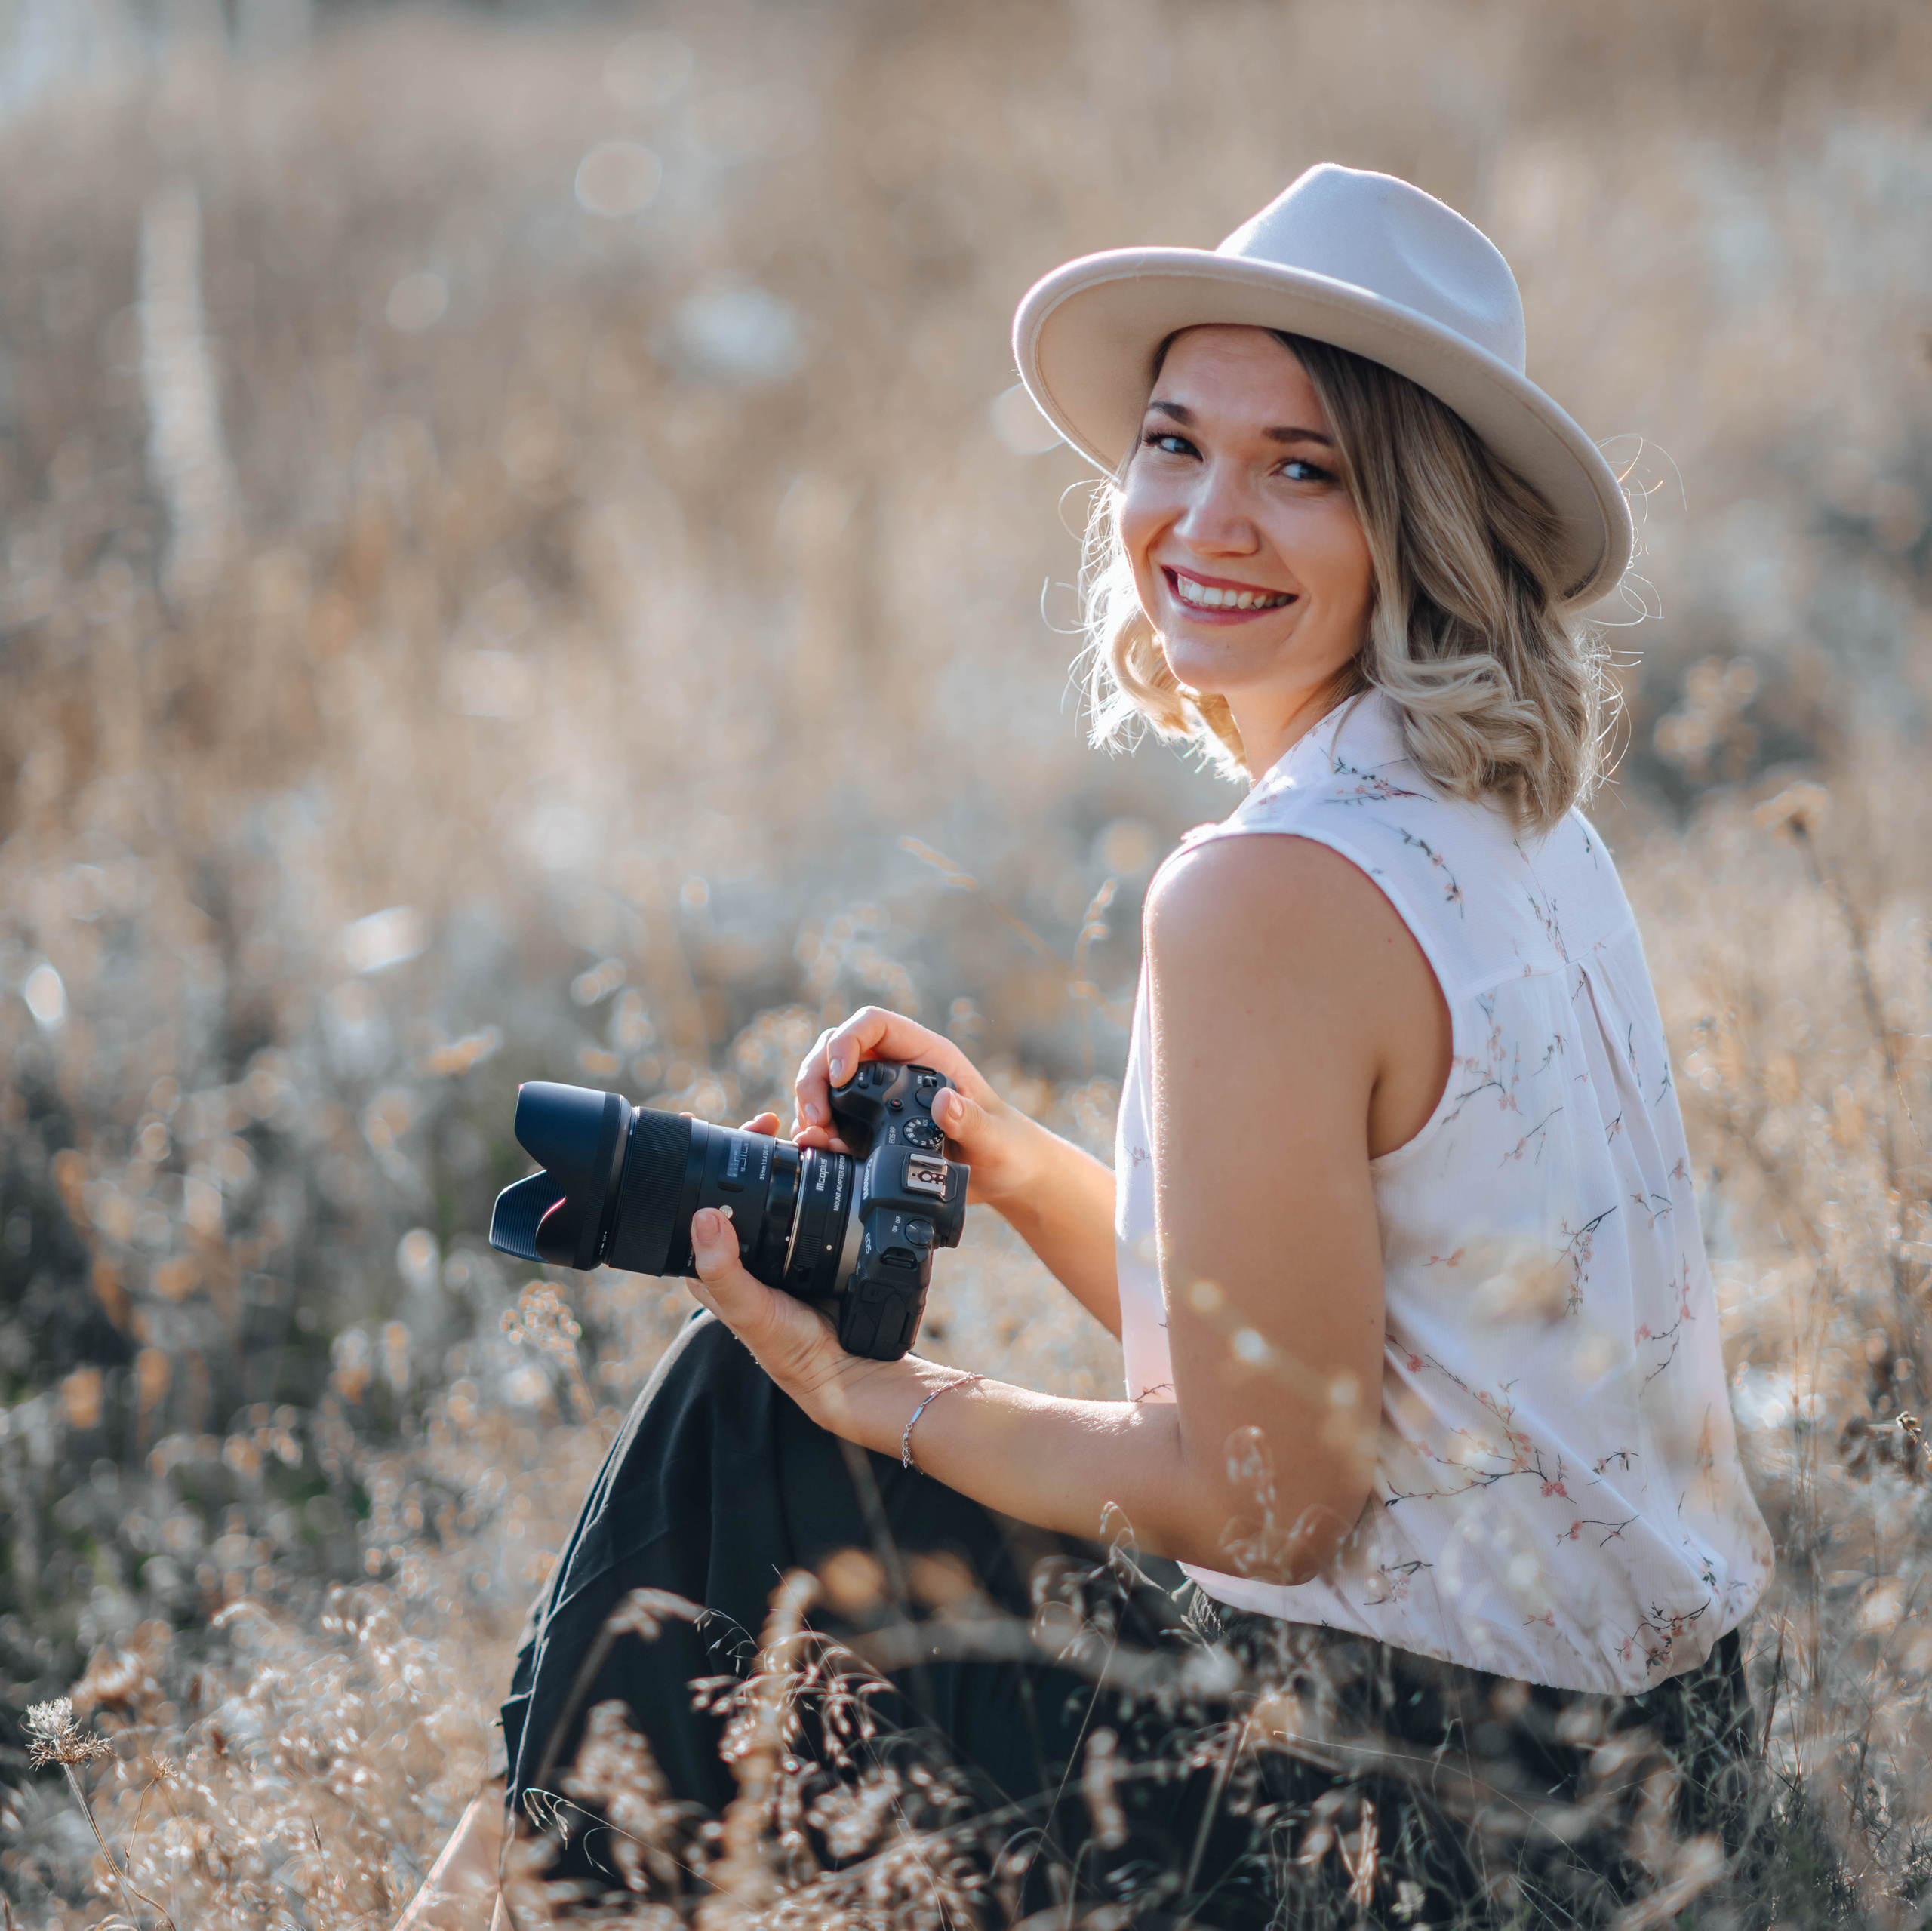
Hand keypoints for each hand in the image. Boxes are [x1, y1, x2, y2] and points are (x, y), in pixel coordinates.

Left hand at [685, 1115, 867, 1413]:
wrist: (847, 1365)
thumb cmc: (788, 1346)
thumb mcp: (748, 1310)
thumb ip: (722, 1271)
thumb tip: (702, 1217)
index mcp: (715, 1258)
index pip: (702, 1197)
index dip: (711, 1158)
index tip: (723, 1125)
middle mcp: (746, 1245)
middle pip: (745, 1181)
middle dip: (762, 1144)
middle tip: (777, 1122)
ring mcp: (783, 1239)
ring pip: (784, 1181)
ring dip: (798, 1151)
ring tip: (814, 1136)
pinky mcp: (818, 1238)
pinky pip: (817, 1194)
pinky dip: (825, 1169)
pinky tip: (836, 1153)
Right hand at [792, 1007, 1044, 1213]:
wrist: (1004, 1176)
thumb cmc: (1007, 1147)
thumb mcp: (994, 1138)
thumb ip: (971, 1121)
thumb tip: (943, 1103)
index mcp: (925, 1054)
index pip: (873, 1024)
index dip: (847, 1041)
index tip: (840, 1076)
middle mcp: (896, 1068)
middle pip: (836, 1049)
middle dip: (816, 1078)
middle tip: (816, 1119)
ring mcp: (879, 1095)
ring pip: (826, 1081)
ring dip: (810, 1106)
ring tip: (816, 1138)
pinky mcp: (869, 1125)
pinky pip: (831, 1117)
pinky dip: (817, 1131)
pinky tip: (819, 1149)